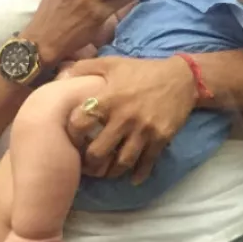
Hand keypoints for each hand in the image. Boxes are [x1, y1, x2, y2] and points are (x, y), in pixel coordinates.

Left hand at [64, 55, 195, 182]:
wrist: (181, 78)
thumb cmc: (142, 71)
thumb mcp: (113, 63)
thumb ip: (85, 67)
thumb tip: (62, 73)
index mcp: (109, 98)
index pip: (80, 122)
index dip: (72, 132)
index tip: (73, 137)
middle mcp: (124, 117)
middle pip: (99, 151)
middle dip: (90, 162)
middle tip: (88, 164)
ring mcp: (143, 130)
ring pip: (122, 162)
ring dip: (112, 172)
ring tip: (107, 172)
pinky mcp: (160, 138)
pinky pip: (146, 163)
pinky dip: (138, 174)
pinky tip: (132, 178)